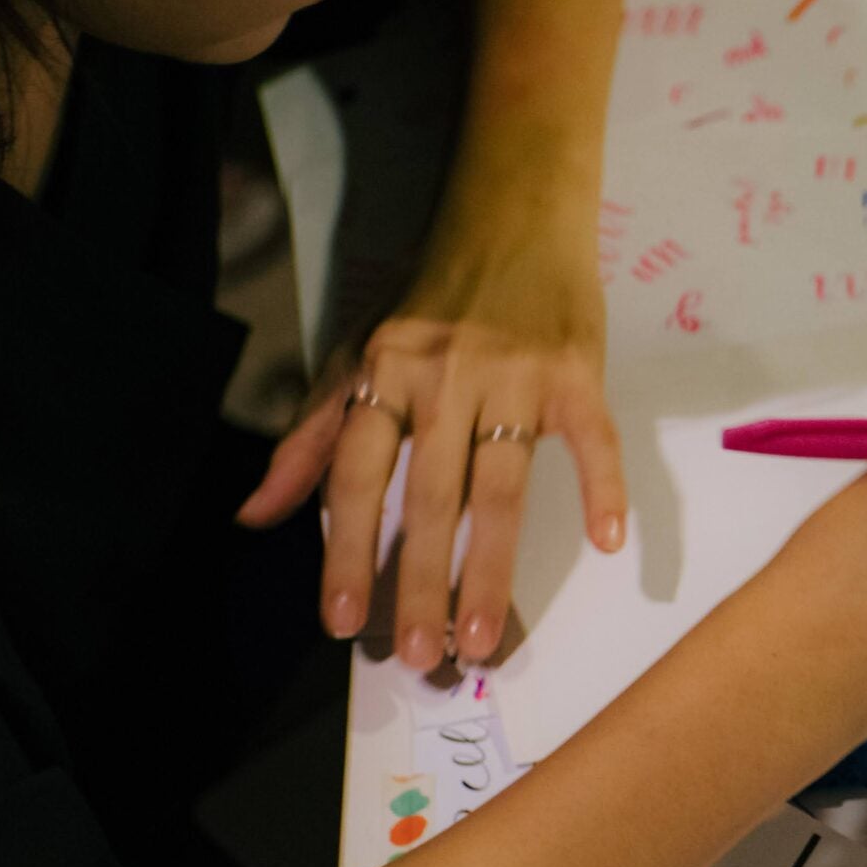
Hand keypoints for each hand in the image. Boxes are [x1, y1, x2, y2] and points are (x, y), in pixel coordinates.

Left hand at [236, 238, 622, 670]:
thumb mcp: (357, 352)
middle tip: (419, 655)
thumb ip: (310, 437)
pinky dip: (604, 489)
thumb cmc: (434, 291)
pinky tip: (610, 543)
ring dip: (491, 568)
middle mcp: (443, 377)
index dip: (347, 552)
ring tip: (485, 637)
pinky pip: (593, 441)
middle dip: (420, 582)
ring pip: (500, 488)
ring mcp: (515, 375)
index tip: (344, 623)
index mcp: (384, 374)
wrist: (516, 212)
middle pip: (428, 497)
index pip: (357, 477)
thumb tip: (256, 514)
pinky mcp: (577, 373)